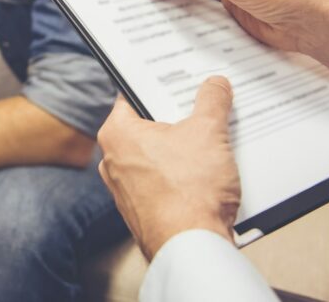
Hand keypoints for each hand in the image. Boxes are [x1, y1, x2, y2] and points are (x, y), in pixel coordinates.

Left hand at [98, 77, 240, 259]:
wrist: (191, 248)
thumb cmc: (189, 190)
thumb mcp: (208, 132)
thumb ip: (211, 101)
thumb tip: (215, 85)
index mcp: (116, 133)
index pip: (134, 95)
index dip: (160, 85)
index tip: (179, 79)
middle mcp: (113, 160)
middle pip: (149, 126)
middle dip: (177, 119)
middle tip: (203, 110)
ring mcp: (125, 188)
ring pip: (158, 156)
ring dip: (184, 150)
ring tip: (212, 144)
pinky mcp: (143, 210)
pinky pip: (163, 182)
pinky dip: (183, 177)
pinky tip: (207, 177)